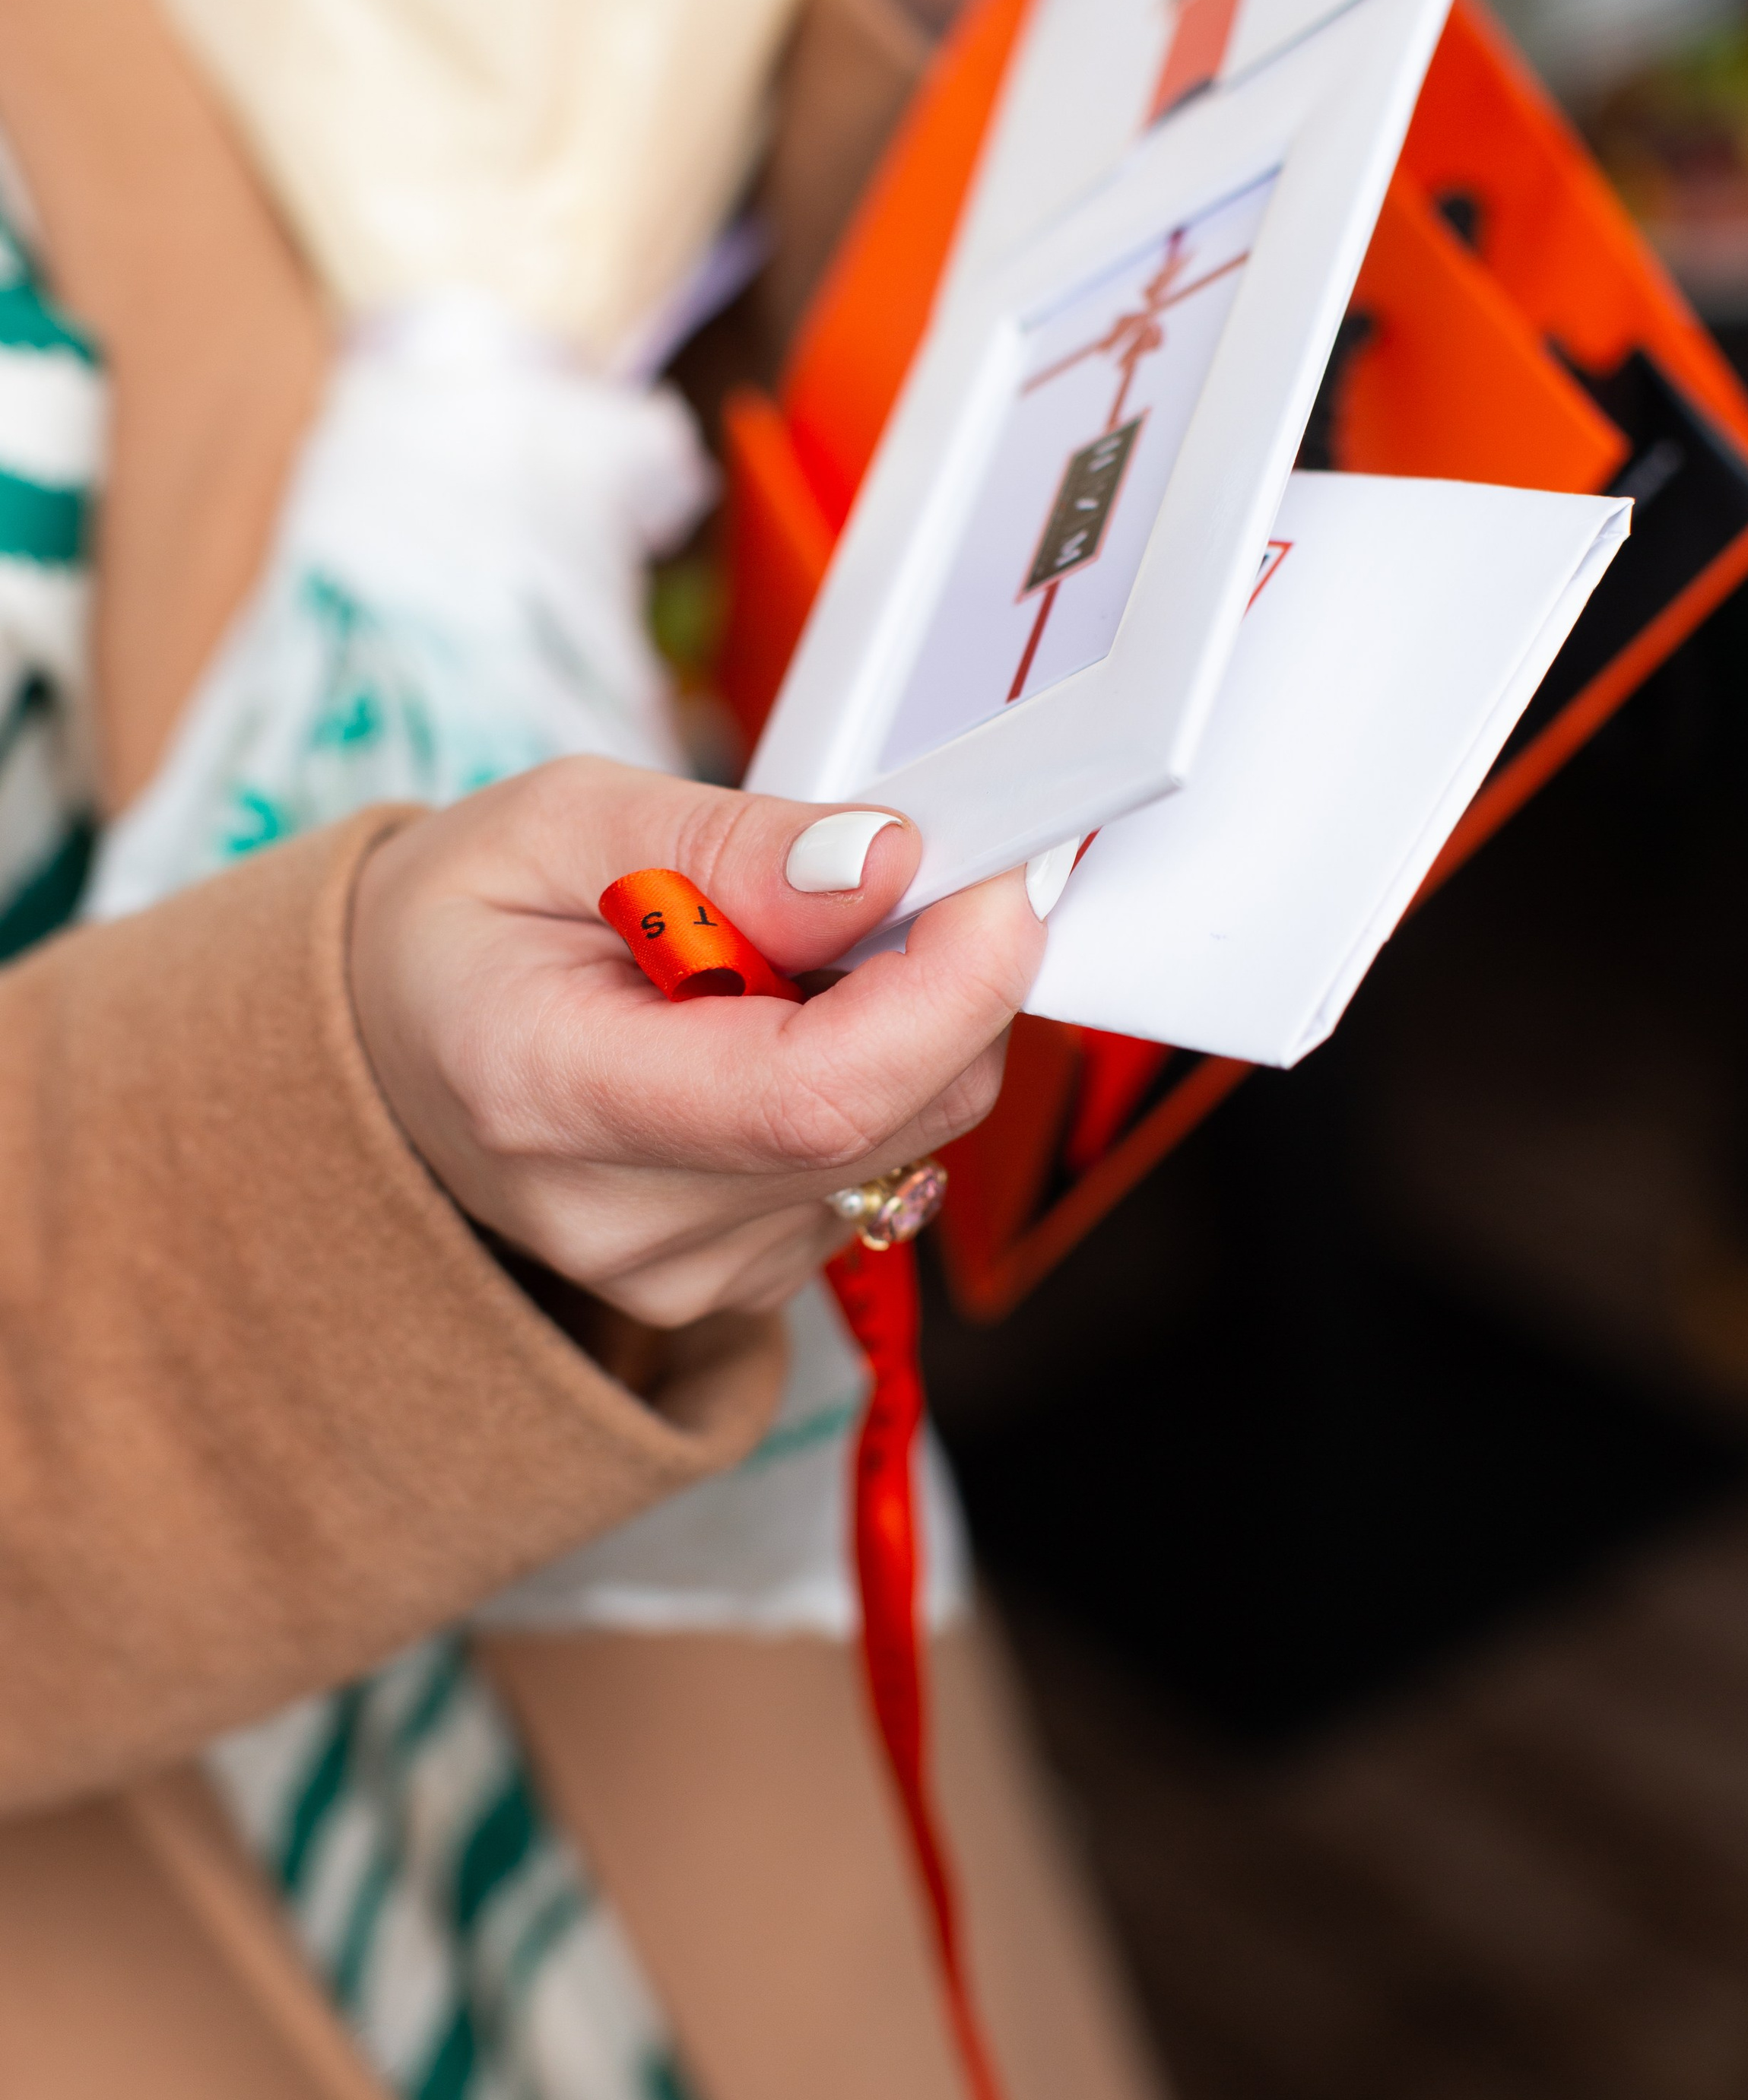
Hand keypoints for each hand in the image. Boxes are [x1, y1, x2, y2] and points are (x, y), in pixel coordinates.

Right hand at [348, 759, 1043, 1325]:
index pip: (812, 1094)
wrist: (396, 1040)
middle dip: (950, 978)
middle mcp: (620, 1221)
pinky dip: (875, 1077)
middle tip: (907, 868)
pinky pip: (879, 1166)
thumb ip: (734, 846)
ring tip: (790, 948)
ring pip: (909, 1140)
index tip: (999, 878)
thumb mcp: (564, 819)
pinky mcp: (738, 1280)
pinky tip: (778, 1024)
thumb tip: (890, 864)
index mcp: (548, 1094)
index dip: (947, 988)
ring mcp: (684, 1272)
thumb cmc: (466, 921)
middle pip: (889, 1116)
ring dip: (910, 1022)